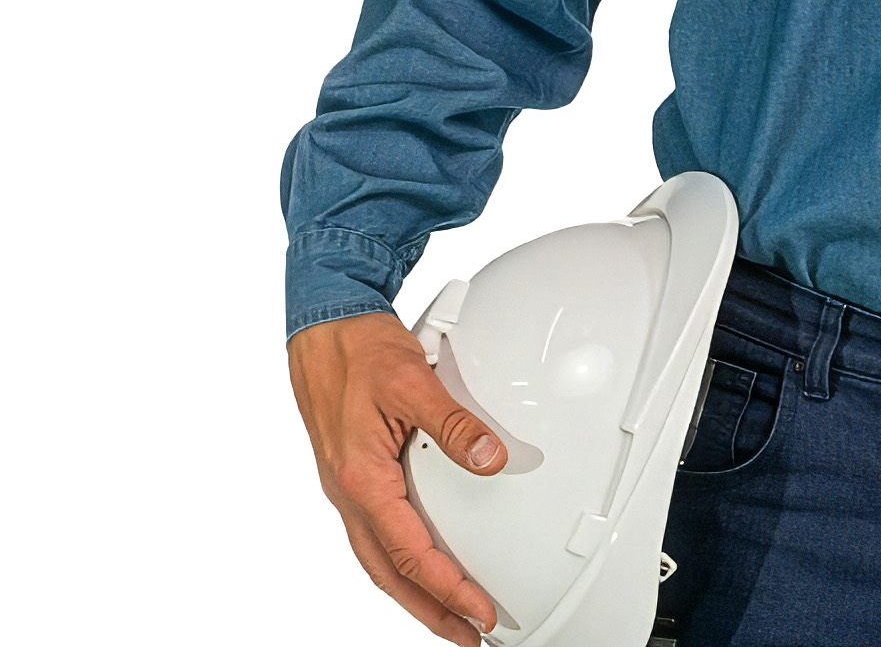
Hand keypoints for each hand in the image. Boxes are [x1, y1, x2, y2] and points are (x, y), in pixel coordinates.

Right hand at [287, 309, 508, 644]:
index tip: (480, 613)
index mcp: (362, 478)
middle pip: (390, 574)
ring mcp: (349, 487)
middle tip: (468, 636)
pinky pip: (377, 531)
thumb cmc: (360, 352)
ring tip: (450, 613)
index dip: (447, 589)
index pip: (409, 552)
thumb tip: (492, 459)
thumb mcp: (413, 381)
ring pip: (380, 558)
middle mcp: (351, 493)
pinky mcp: (354, 474)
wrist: (324, 330)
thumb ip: (453, 424)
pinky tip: (421, 559)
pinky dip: (400, 557)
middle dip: (429, 611)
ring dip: (415, 591)